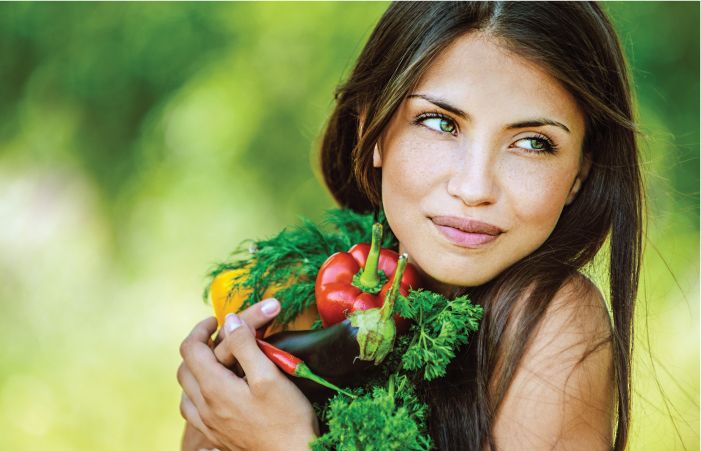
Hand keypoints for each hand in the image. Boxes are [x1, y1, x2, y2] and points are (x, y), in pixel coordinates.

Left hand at [178, 299, 318, 450]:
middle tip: (218, 338)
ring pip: (187, 393)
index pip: (190, 349)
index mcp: (214, 388)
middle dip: (197, 348)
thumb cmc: (286, 418)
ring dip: (196, 372)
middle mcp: (204, 408)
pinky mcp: (218, 437)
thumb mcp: (269, 374)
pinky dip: (199, 396)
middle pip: (184, 370)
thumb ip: (245, 345)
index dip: (200, 329)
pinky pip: (194, 413)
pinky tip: (215, 395)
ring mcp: (209, 425)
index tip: (217, 320)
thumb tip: (229, 321)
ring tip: (216, 363)